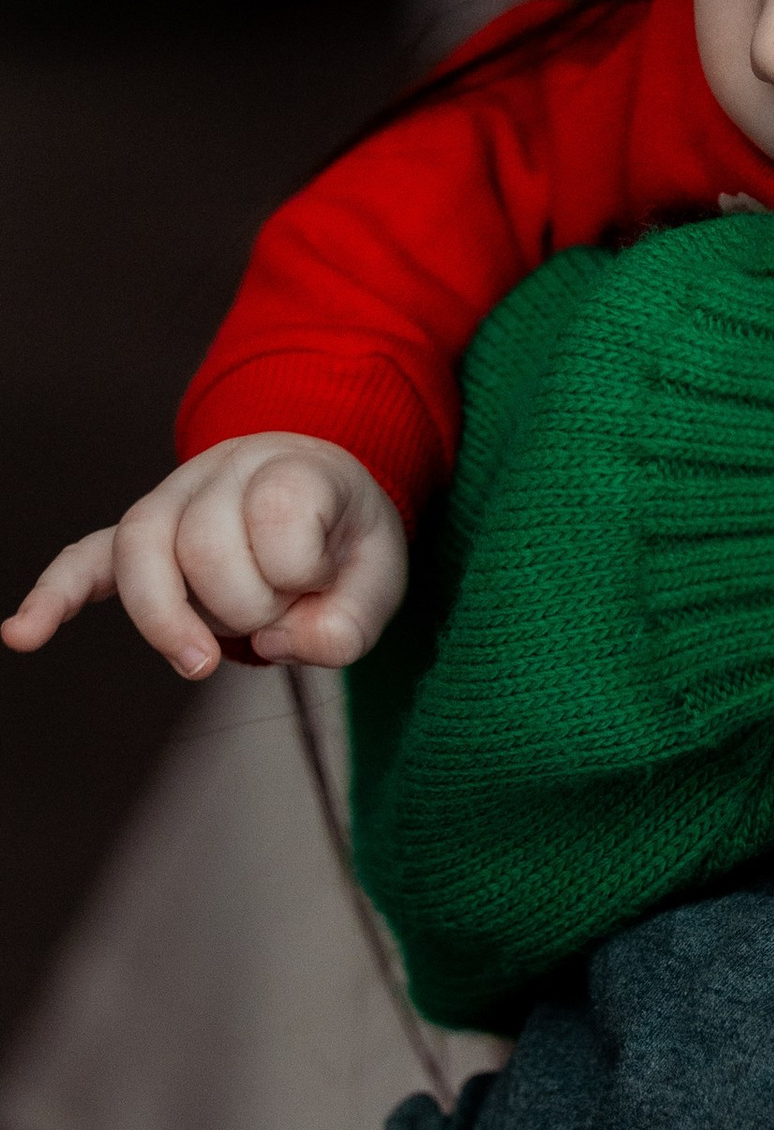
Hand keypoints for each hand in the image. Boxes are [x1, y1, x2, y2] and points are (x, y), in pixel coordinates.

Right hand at [3, 436, 408, 681]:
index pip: (277, 511)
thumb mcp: (382, 581)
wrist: (323, 504)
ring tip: (199, 663)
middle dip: (244, 604)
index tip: (322, 583)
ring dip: (169, 615)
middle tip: (276, 619)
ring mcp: (172, 499)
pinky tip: (23, 634)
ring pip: (142, 546)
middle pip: (204, 541)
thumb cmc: (345, 544)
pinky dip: (55, 596)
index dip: (302, 569)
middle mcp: (224, 470)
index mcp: (294, 466)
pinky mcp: (140, 537)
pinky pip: (85, 559)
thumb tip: (275, 647)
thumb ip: (350, 623)